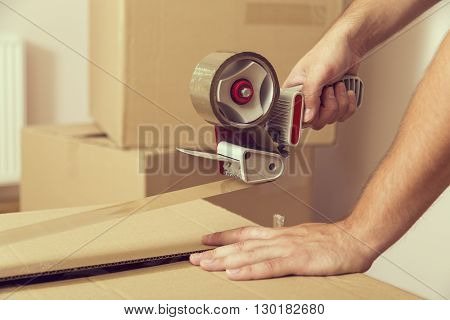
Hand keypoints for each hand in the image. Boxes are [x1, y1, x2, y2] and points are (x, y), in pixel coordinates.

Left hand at [190, 222, 375, 279]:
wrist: (355, 238)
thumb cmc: (332, 241)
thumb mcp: (302, 239)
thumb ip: (284, 244)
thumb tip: (269, 251)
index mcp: (279, 234)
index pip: (244, 233)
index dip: (223, 236)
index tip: (206, 240)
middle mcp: (278, 239)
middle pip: (240, 245)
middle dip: (215, 252)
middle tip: (194, 257)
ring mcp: (287, 249)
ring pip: (249, 254)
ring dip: (225, 260)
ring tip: (205, 265)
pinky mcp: (298, 261)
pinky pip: (269, 267)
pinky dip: (250, 271)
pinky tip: (235, 274)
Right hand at [283, 30, 362, 129]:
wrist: (351, 44)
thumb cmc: (330, 51)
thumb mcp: (317, 72)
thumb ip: (310, 95)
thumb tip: (307, 117)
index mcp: (294, 90)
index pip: (294, 114)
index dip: (306, 115)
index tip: (316, 107)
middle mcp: (306, 98)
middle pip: (315, 121)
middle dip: (329, 107)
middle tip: (329, 90)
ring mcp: (322, 102)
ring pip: (330, 119)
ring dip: (340, 103)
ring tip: (338, 86)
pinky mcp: (335, 102)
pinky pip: (342, 116)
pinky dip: (349, 104)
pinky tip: (346, 91)